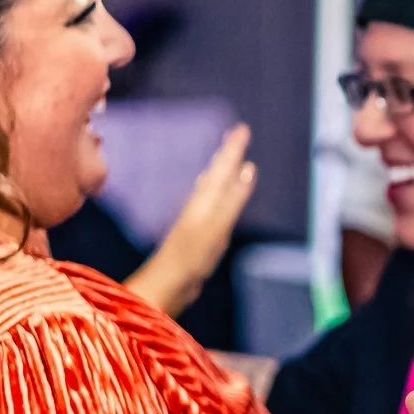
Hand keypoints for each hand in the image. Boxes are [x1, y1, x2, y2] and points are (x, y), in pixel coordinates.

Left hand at [130, 125, 254, 316]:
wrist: (165, 286)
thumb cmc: (190, 259)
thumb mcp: (217, 227)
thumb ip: (233, 198)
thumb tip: (248, 168)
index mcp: (205, 201)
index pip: (222, 169)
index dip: (233, 150)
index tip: (242, 128)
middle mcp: (200, 206)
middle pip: (216, 174)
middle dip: (227, 155)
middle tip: (237, 135)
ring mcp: (197, 219)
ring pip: (211, 187)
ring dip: (221, 171)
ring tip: (226, 157)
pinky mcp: (196, 233)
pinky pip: (209, 202)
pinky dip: (214, 191)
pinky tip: (209, 192)